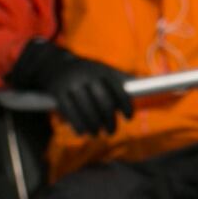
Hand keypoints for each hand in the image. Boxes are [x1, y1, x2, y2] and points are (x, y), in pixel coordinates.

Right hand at [9, 40, 135, 138]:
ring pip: (87, 110)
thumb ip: (121, 79)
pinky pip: (70, 113)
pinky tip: (83, 132)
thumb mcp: (103, 70)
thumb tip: (142, 85)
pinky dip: (78, 125)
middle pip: (104, 103)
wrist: (54, 65)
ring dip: (94, 126)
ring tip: (97, 133)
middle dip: (110, 120)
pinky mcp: (58, 93)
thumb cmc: (86, 72)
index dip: (126, 106)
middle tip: (112, 131)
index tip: (128, 117)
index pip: (119, 90)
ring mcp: (72, 84)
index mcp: (102, 71)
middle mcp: (87, 76)